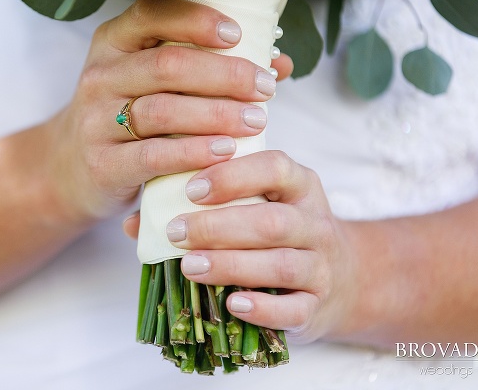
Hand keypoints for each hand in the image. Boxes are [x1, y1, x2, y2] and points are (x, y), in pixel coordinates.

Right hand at [44, 0, 290, 224]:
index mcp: (113, 42)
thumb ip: (208, 67)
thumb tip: (280, 63)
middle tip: (264, 87)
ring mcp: (96, 120)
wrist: (70, 168)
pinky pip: (152, 155)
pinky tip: (225, 152)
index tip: (237, 35)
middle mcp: (100, 75)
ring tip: (256, 121)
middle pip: (167, 65)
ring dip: (217, 114)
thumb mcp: (153, 83)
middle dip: (224, 74)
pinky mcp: (102, 163)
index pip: (152, 14)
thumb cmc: (128, 116)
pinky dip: (193, 152)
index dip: (197, 20)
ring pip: (162, 110)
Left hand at [124, 150, 358, 342]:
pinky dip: (261, 308)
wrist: (342, 279)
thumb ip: (200, 206)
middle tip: (176, 232)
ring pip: (282, 264)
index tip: (191, 188)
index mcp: (299, 186)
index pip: (275, 167)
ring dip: (232, 265)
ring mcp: (321, 267)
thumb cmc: (278, 234)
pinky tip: (230, 303)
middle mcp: (315, 223)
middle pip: (273, 221)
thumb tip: (135, 222)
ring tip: (190, 266)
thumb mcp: (254, 207)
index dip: (233, 175)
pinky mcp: (317, 307)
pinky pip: (293, 309)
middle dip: (219, 226)